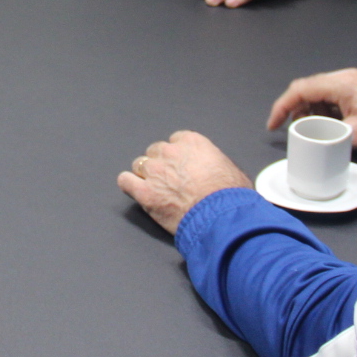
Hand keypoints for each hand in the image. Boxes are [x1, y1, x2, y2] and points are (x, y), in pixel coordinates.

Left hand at [116, 131, 251, 235]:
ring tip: (156, 189)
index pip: (175, 140)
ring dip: (146, 176)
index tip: (180, 166)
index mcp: (192, 143)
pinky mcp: (145, 192)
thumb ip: (213, 162)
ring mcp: (155, 172)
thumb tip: (214, 171)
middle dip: (161, 165)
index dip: (177, 156)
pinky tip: (136, 191)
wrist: (222, 216)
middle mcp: (170, 153)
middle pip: (155, 152)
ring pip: (140, 165)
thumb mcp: (230, 169)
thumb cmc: (230, 197)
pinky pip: (125, 181)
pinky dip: (129, 185)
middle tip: (170, 181)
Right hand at [266, 68, 356, 151]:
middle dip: (294, 110)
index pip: (300, 90)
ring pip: (319, 93)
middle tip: (291, 130)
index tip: (273, 125)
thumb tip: (310, 141)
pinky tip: (327, 126)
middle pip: (307, 89)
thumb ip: (328, 136)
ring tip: (310, 131)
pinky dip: (323, 110)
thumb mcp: (356, 135)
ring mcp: (352, 82)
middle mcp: (344, 78)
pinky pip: (332, 96)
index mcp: (340, 84)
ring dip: (310, 111)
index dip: (281, 107)